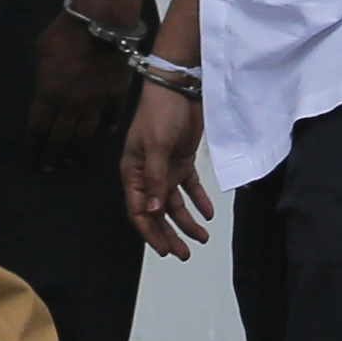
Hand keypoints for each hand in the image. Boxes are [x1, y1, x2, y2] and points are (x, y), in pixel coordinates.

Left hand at [27, 12, 136, 169]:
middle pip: (61, 137)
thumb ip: (43, 71)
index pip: (38, 127)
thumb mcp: (41, 50)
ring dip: (76, 149)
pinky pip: (114, 115)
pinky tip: (108, 133)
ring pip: (85, 134)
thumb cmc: (65, 32)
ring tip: (71, 160)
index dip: (33, 143)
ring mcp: (97, 102)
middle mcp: (72, 105)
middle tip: (49, 167)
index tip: (31, 155)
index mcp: (49, 94)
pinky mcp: (117, 94)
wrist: (101, 22)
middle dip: (52, 154)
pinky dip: (110, 125)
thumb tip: (47, 79)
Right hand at [123, 85, 213, 258]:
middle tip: (184, 253)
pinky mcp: (181, 160)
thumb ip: (156, 181)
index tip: (165, 251)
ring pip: (175, 203)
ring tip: (202, 238)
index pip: (139, 211)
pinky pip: (189, 187)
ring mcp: (165, 168)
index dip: (151, 233)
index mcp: (133, 173)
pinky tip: (208, 214)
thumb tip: (153, 212)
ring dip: (186, 221)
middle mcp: (147, 175)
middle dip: (170, 234)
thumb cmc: (160, 114)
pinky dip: (198, 200)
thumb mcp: (157, 148)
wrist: (179, 87)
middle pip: (157, 212)